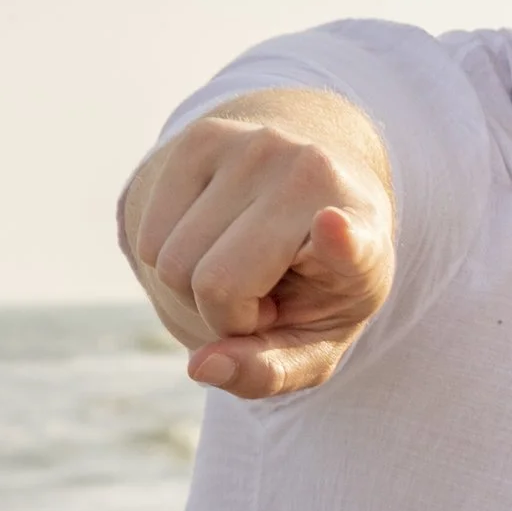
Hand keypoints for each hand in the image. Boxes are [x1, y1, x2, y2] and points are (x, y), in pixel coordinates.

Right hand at [120, 102, 395, 398]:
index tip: (333, 226)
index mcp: (363, 238)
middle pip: (215, 285)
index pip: (348, 242)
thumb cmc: (318, 285)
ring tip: (244, 266)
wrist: (315, 196)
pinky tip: (217, 241)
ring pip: (171, 262)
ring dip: (195, 286)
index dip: (340, 241)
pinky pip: (148, 237)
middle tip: (265, 297)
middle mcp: (312, 178)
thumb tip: (202, 368)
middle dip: (226, 315)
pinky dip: (170, 258)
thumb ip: (268, 372)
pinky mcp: (204, 137)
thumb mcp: (313, 343)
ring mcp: (256, 149)